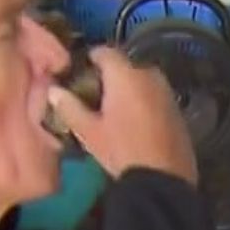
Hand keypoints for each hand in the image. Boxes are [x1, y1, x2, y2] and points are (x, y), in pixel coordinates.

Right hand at [48, 47, 196, 185]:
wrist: (162, 177)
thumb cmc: (120, 150)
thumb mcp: (89, 132)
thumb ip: (69, 107)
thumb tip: (52, 91)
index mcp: (125, 75)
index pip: (104, 52)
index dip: (90, 59)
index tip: (80, 73)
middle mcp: (148, 73)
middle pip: (124, 66)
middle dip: (110, 77)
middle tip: (95, 97)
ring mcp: (166, 90)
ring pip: (141, 80)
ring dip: (128, 89)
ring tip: (114, 110)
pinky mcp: (176, 107)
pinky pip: (154, 95)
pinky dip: (143, 101)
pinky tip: (135, 122)